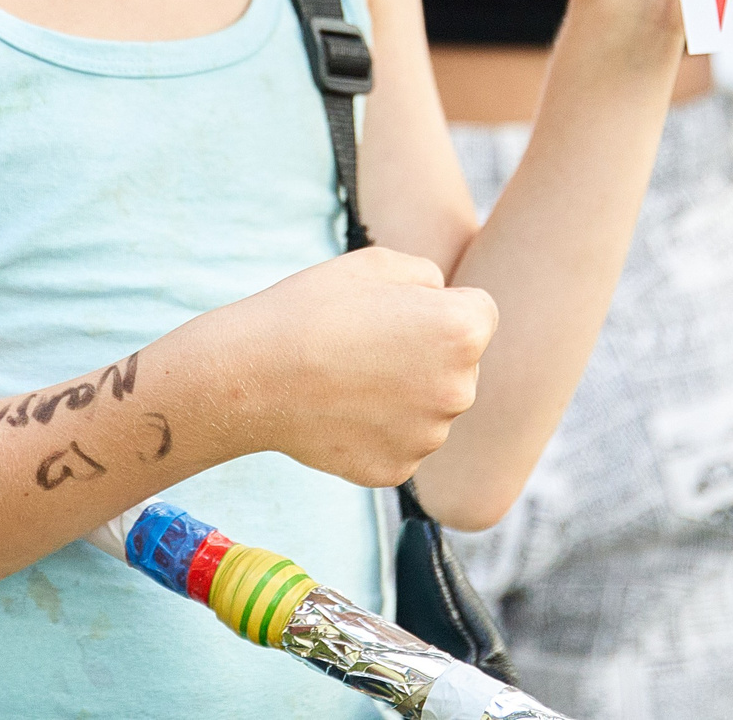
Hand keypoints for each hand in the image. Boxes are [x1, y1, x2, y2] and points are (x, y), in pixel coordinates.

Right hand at [209, 247, 497, 487]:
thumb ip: (429, 277)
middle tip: (365, 344)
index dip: (437, 304)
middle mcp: (460, 390)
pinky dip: (378, 430)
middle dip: (426, 353)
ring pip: (430, 406)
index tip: (394, 310)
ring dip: (404, 394)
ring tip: (347, 377)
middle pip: (458, 365)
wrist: (253, 376)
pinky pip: (401, 442)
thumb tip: (445, 300)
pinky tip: (340, 411)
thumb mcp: (376, 263)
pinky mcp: (397, 470)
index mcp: (462, 332)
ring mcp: (429, 438)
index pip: (479, 311)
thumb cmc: (312, 309)